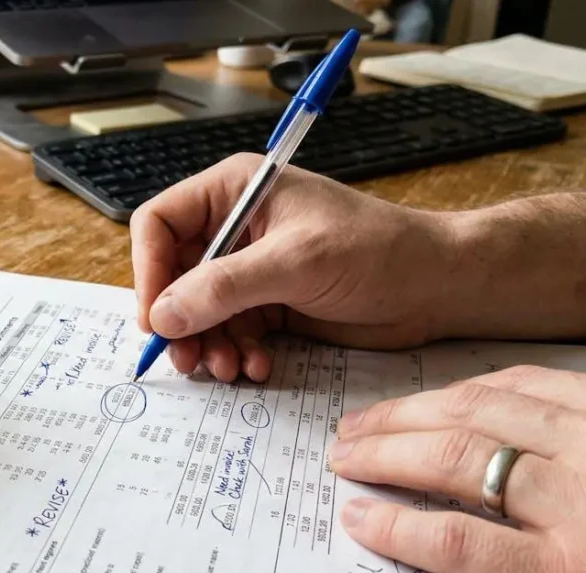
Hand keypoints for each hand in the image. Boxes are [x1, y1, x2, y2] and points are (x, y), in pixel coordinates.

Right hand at [132, 154, 463, 382]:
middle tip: (188, 359)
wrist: (437, 287)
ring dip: (208, 344)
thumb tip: (163, 315)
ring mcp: (251, 268)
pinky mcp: (270, 303)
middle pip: (173, 275)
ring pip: (198, 311)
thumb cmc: (376, 251)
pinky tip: (257, 366)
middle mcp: (234, 227)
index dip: (149, 270)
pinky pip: (230, 332)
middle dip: (180, 320)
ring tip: (228, 369)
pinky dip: (236, 352)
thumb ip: (224, 288)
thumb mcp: (294, 263)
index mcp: (233, 192)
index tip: (156, 317)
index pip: (159, 224)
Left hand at [330, 366, 585, 572]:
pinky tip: (365, 521)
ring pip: (455, 462)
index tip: (401, 406)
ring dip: (386, 458)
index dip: (441, 395)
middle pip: (472, 413)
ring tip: (347, 464)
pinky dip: (401, 526)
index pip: (511, 386)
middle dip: (399, 418)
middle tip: (353, 431)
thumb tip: (519, 439)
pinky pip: (462, 539)